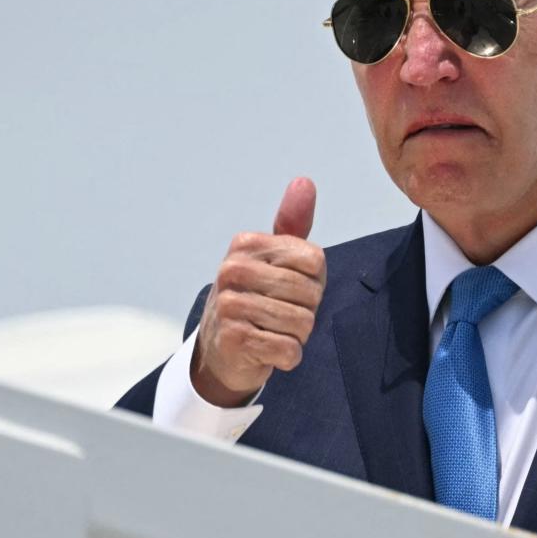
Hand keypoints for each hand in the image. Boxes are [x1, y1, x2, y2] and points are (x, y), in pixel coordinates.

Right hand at [192, 178, 325, 406]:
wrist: (221, 351)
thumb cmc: (257, 298)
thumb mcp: (275, 258)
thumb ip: (292, 223)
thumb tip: (304, 182)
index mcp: (245, 244)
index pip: (315, 262)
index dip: (314, 281)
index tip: (290, 289)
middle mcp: (232, 270)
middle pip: (310, 294)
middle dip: (306, 311)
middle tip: (281, 315)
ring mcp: (229, 305)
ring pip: (302, 323)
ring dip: (297, 335)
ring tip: (274, 331)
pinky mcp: (233, 340)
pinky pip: (289, 350)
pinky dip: (288, 356)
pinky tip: (268, 350)